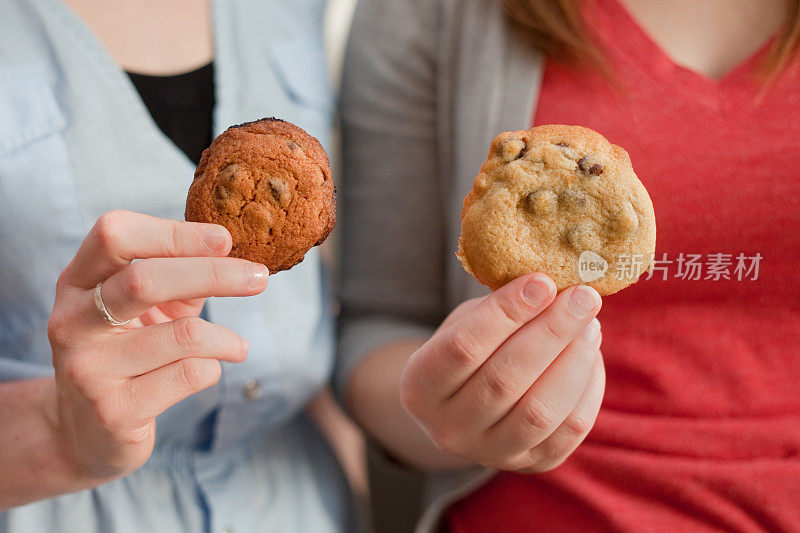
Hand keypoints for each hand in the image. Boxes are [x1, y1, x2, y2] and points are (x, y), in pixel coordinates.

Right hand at [46, 211, 267, 479]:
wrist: (89, 432)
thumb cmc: (130, 352)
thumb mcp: (147, 307)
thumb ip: (180, 278)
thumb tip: (229, 248)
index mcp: (76, 282)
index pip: (115, 234)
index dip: (174, 232)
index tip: (224, 239)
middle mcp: (71, 321)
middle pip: (145, 280)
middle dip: (215, 274)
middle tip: (259, 278)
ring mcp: (87, 368)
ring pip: (183, 336)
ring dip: (226, 339)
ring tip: (238, 347)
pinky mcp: (113, 411)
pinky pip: (189, 375)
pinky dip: (214, 368)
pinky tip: (208, 371)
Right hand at [400, 274, 603, 472]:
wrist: (468, 409)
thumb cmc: (470, 350)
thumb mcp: (465, 324)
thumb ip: (498, 309)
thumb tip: (554, 286)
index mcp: (420, 387)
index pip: (463, 347)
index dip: (506, 313)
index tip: (543, 281)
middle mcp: (448, 429)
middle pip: (504, 379)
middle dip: (551, 331)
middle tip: (583, 296)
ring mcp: (489, 453)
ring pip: (539, 411)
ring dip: (574, 361)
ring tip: (590, 325)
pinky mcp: (530, 465)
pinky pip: (569, 430)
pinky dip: (588, 388)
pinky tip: (590, 355)